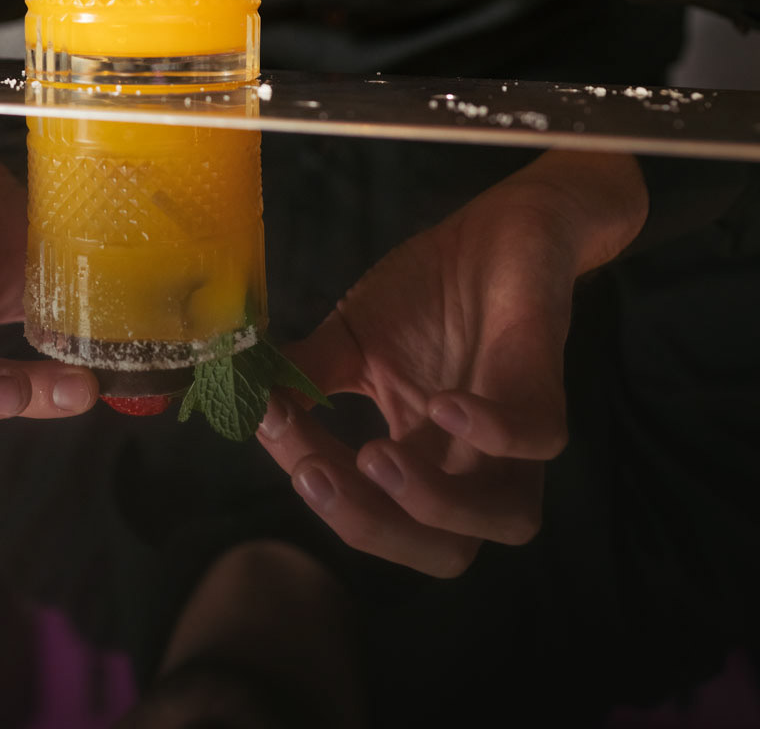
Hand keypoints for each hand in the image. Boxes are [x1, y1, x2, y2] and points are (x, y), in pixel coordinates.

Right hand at [257, 151, 647, 575]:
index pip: (369, 510)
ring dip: (434, 503)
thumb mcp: (350, 341)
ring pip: (507, 519)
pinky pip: (539, 439)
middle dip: (373, 525)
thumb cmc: (426, 291)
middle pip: (443, 552)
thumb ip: (302, 377)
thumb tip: (238, 405)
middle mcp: (475, 467)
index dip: (317, 484)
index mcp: (424, 465)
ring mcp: (517, 434)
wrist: (494, 232)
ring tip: (373, 453)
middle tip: (315, 474)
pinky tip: (443, 404)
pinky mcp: (545, 386)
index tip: (267, 424)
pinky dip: (492, 433)